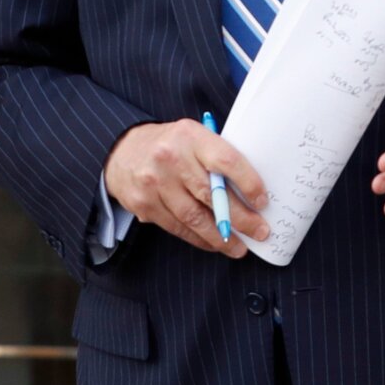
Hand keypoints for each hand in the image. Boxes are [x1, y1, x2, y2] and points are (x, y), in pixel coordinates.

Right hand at [103, 120, 269, 256]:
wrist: (122, 151)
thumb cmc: (171, 145)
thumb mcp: (193, 136)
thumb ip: (216, 156)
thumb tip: (251, 190)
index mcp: (190, 136)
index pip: (225, 161)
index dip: (248, 183)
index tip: (263, 202)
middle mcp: (171, 159)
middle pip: (212, 195)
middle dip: (241, 218)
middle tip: (260, 232)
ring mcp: (155, 183)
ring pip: (194, 218)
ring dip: (222, 237)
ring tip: (241, 247)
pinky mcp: (144, 205)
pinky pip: (178, 228)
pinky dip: (200, 239)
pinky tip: (215, 243)